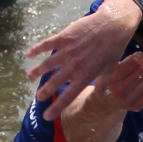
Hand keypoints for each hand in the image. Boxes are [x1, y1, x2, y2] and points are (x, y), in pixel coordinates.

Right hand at [28, 0, 141, 119]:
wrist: (112, 25)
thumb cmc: (113, 48)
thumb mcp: (110, 69)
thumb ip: (102, 84)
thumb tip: (99, 97)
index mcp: (85, 77)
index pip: (68, 97)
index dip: (56, 108)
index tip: (47, 116)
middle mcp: (74, 67)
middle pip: (54, 83)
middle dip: (45, 92)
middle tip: (38, 98)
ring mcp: (67, 52)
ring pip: (47, 65)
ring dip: (37, 71)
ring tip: (29, 76)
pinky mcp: (64, 38)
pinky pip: (47, 45)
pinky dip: (37, 49)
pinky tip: (29, 54)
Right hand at [108, 48, 142, 110]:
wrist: (108, 103)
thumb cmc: (113, 81)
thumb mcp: (113, 69)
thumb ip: (126, 62)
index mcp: (113, 78)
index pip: (133, 63)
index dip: (140, 56)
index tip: (142, 54)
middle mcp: (120, 90)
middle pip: (142, 72)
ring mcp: (129, 100)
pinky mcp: (137, 106)